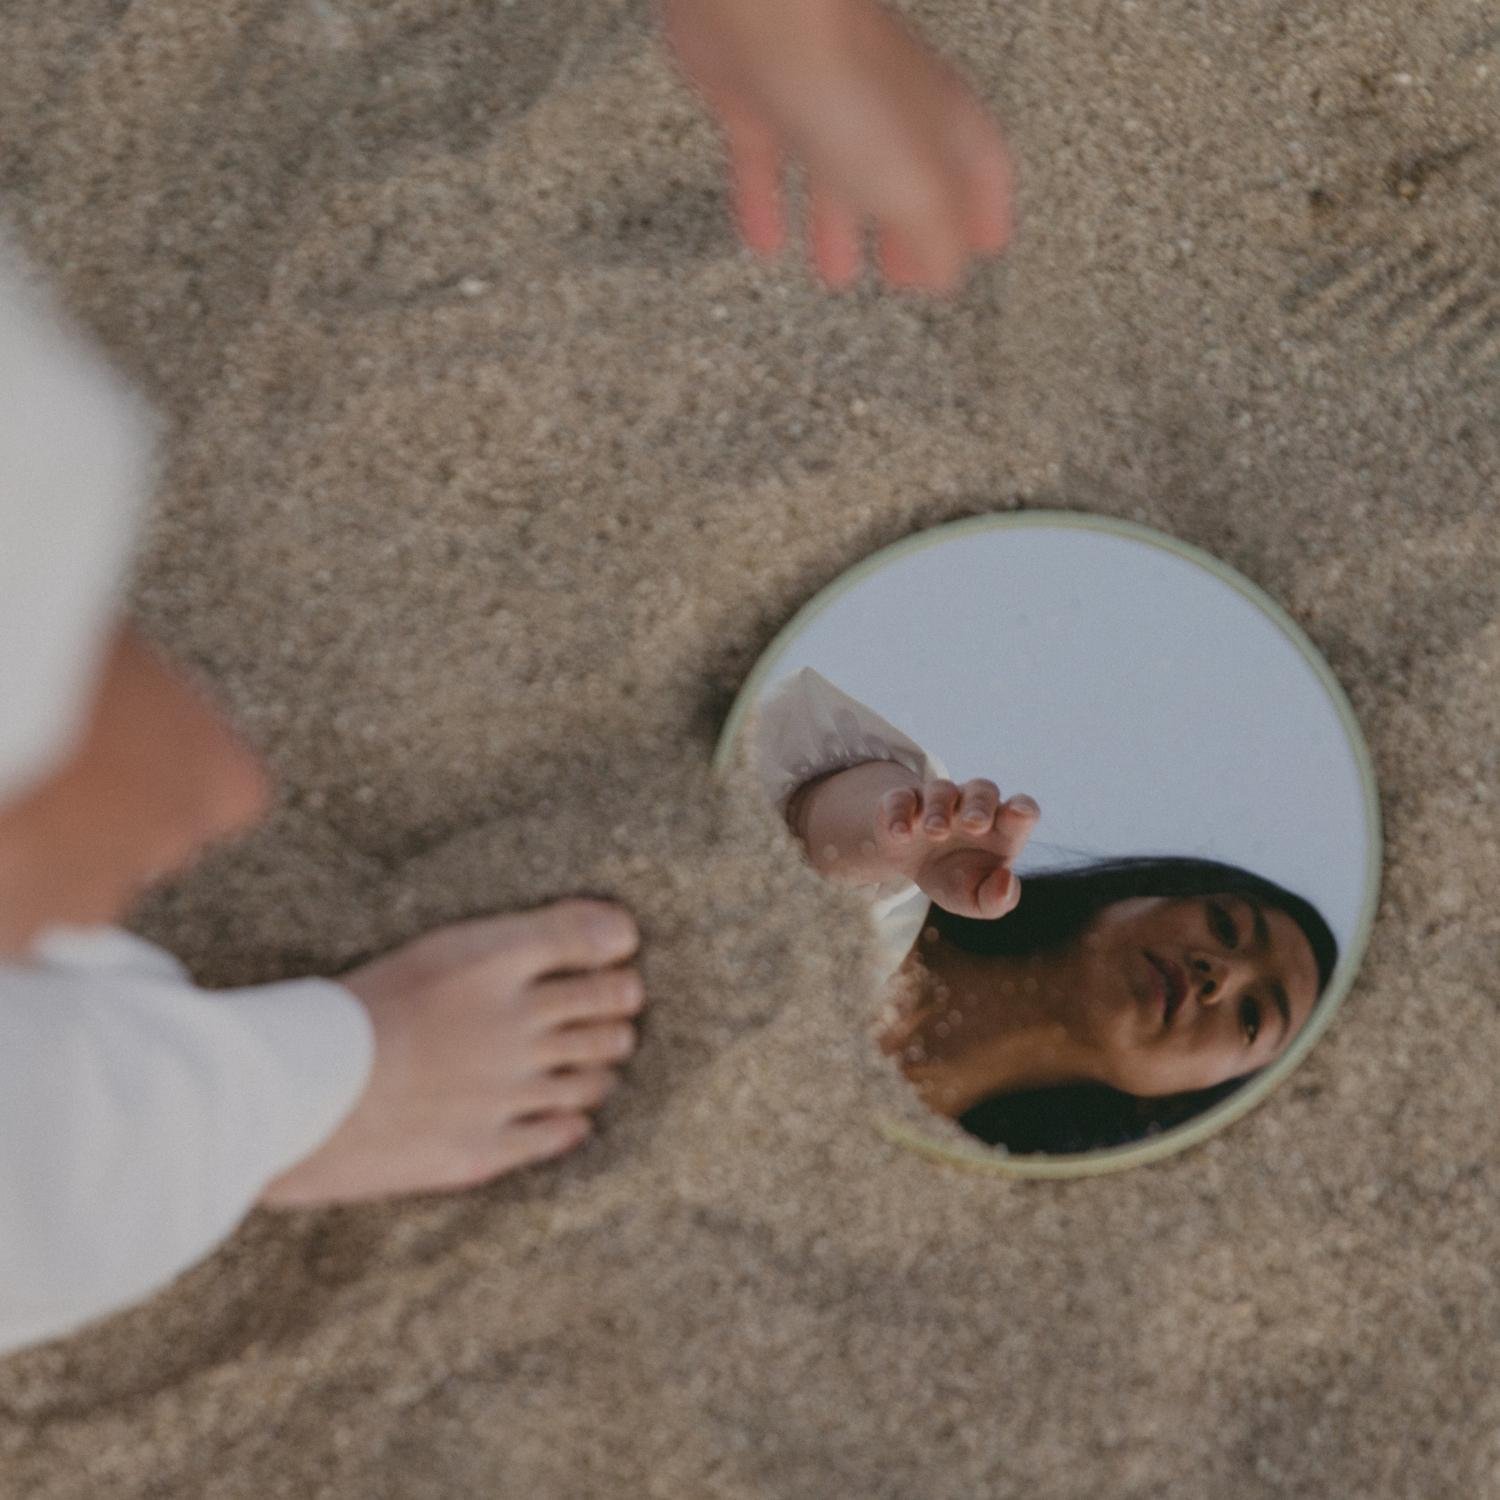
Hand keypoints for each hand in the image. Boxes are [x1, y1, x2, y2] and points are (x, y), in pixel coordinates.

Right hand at [259, 899, 642, 1206]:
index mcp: (494, 960)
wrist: (291, 1095)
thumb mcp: (431, 947)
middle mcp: (515, 1022)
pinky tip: (567, 1115)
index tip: (616, 951)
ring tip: (592, 1057)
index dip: (616, 944)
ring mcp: (508, 1088)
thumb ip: (521, 936)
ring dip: (602, 1061)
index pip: (597, 939)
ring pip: (597, 1073)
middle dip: (621, 1004)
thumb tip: (618, 932)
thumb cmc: (348, 1010)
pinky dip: (573, 1119)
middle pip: (611, 1008)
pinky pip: (562, 1132)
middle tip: (617, 1004)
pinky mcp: (489, 1145)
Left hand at [657, 0, 1012, 292]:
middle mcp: (885, 103)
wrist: (758, 13)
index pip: (981, 167)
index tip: (984, 248)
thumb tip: (946, 276)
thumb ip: (936, 237)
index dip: (985, 212)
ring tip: (838, 272)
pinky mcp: (759, 97)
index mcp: (938, 118)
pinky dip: (769, 205)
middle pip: (909, 176)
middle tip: (909, 274)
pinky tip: (765, 238)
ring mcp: (821, 98)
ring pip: (839, 173)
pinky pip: (768, 164)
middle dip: (910, 230)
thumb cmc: (841, 80)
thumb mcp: (914, 187)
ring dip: (841, 227)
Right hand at [876, 778, 1038, 919]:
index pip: (1022, 809)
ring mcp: (937, 801)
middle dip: (980, 806)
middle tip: (974, 825)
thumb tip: (1005, 880)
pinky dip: (900, 812)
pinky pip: (902, 797)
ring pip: (942, 790)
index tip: (1020, 815)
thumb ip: (996, 900)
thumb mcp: (974, 899)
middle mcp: (970, 807)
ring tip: (935, 832)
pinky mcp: (902, 802)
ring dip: (940, 809)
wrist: (908, 867)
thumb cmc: (954, 877)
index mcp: (1000, 828)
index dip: (1023, 809)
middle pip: (983, 790)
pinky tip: (901, 833)